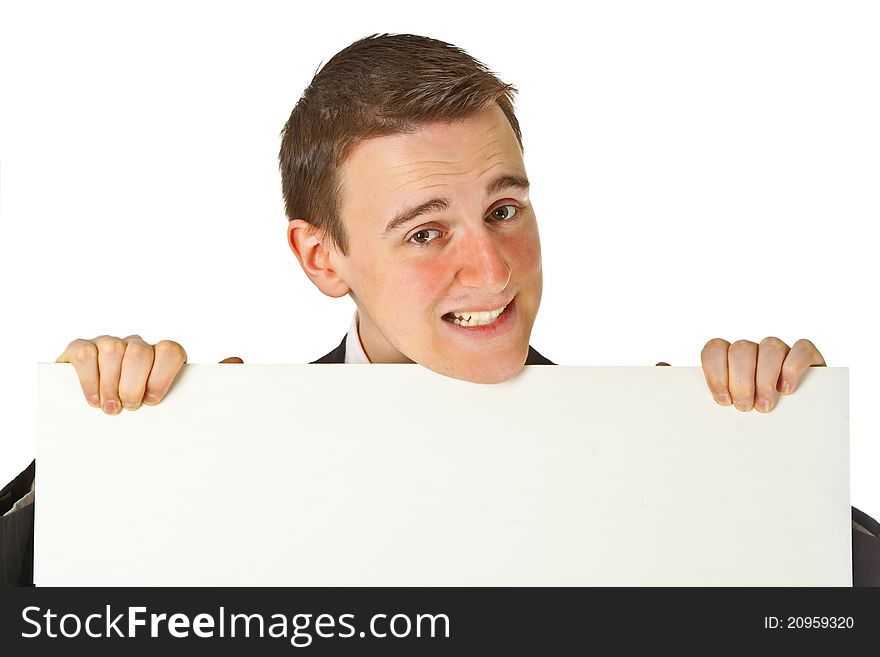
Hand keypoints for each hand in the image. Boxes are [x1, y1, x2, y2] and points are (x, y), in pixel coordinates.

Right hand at [56, 335, 187, 413]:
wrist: (82, 395)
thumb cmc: (125, 402)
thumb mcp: (144, 402)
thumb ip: (154, 403)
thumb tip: (160, 420)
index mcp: (156, 355)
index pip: (170, 352)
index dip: (162, 375)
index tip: (151, 400)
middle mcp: (133, 344)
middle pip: (140, 353)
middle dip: (133, 384)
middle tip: (129, 406)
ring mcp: (107, 342)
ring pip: (112, 350)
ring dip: (110, 384)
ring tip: (110, 407)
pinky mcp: (80, 346)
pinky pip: (86, 355)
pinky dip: (89, 380)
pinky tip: (94, 399)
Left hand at [699, 337, 825, 412]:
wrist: (800, 424)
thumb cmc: (758, 416)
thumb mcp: (737, 408)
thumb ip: (724, 402)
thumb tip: (714, 411)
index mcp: (731, 358)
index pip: (715, 349)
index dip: (716, 373)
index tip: (723, 400)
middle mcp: (755, 350)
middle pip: (741, 349)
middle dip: (741, 382)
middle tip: (745, 407)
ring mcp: (781, 350)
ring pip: (770, 347)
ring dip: (765, 379)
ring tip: (764, 405)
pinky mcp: (808, 355)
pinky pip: (801, 349)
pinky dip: (792, 368)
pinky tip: (786, 389)